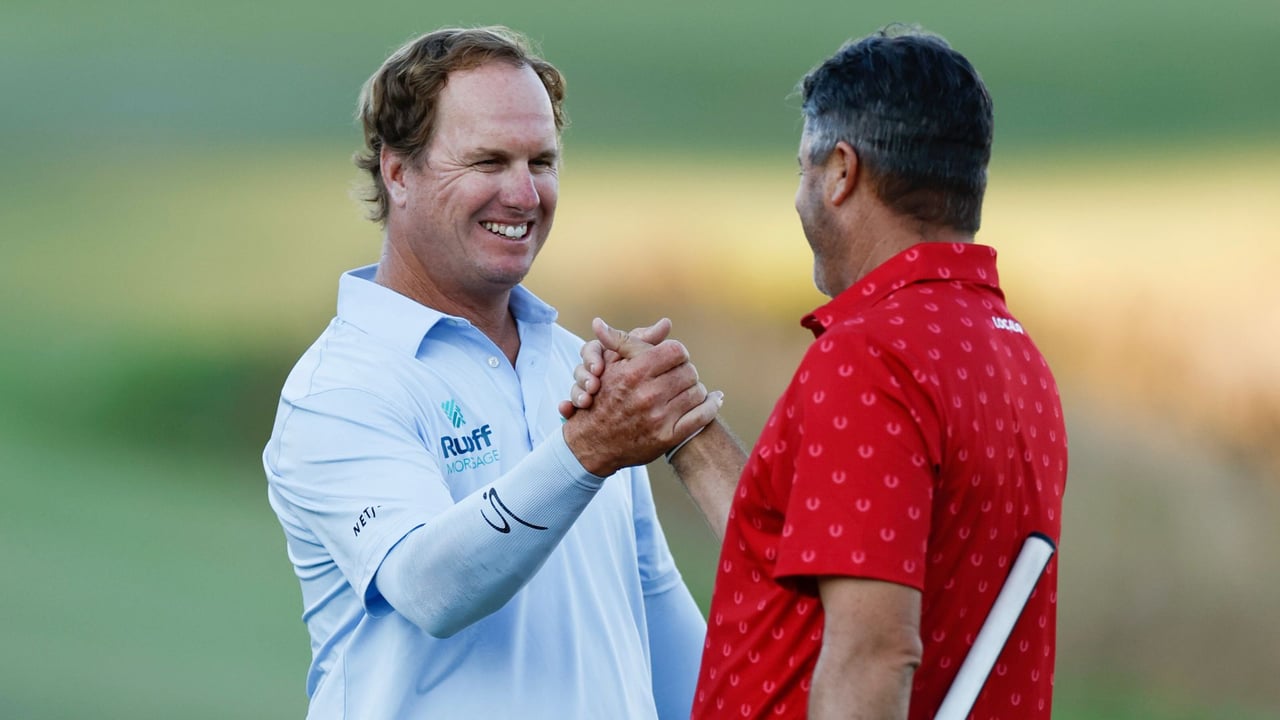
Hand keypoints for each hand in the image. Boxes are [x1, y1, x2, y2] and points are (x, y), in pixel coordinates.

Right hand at [561, 318, 721, 476]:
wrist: (593, 442)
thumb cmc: (602, 398)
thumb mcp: (610, 365)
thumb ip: (634, 341)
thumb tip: (664, 321)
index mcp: (634, 373)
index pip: (675, 351)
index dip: (678, 352)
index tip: (673, 358)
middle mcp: (647, 395)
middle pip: (689, 371)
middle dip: (686, 371)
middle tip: (679, 375)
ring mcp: (659, 418)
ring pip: (697, 392)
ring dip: (696, 388)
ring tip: (687, 389)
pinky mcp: (668, 437)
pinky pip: (703, 416)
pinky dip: (712, 405)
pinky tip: (713, 400)